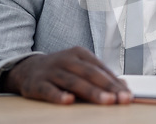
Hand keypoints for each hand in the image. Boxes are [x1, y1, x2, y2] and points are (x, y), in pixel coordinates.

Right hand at [0, 47, 131, 104]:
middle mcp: (67, 60)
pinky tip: (69, 101)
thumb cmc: (61, 70)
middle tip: (122, 98)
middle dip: (108, 87)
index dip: (116, 82)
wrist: (28, 68)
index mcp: (80, 54)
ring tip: (107, 101)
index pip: (101, 68)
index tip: (128, 94)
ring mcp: (51, 71)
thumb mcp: (80, 68)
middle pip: (91, 74)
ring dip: (92, 92)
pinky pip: (49, 90)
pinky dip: (59, 95)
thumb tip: (124, 87)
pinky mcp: (37, 83)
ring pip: (74, 81)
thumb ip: (100, 76)